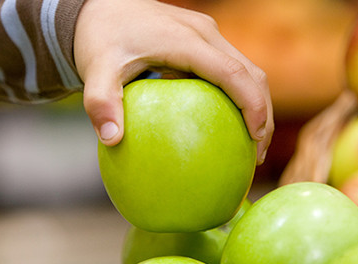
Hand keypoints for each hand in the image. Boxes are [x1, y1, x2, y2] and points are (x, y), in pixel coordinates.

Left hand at [74, 0, 273, 164]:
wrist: (99, 7)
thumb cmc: (99, 38)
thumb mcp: (95, 69)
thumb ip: (100, 102)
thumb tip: (111, 139)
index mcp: (186, 40)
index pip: (233, 73)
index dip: (252, 105)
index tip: (256, 139)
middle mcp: (205, 33)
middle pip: (252, 73)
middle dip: (263, 113)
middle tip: (257, 155)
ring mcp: (207, 34)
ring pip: (248, 70)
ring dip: (256, 105)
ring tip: (251, 146)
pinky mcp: (204, 40)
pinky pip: (231, 69)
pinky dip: (239, 97)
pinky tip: (227, 127)